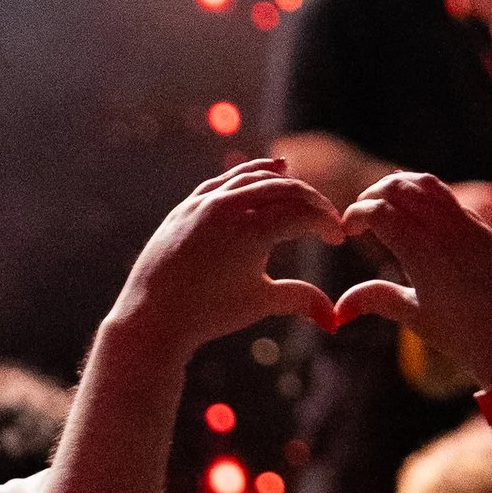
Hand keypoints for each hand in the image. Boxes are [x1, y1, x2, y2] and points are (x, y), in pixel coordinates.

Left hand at [102, 161, 343, 367]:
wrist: (153, 314)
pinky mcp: (189, 204)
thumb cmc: (210, 312)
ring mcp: (206, 202)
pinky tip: (265, 172)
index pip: (303, 215)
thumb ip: (301, 300)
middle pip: (284, 190)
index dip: (327, 224)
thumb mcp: (261, 302)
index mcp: (253, 231)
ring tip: (303, 191)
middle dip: (312, 202)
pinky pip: (226, 179)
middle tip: (327, 219)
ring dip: (284, 182)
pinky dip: (250, 173)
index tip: (338, 239)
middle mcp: (230, 208)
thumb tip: (335, 320)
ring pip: (254, 178)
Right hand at [336, 170, 491, 389]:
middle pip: (400, 187)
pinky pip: (451, 199)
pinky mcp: (487, 230)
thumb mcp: (415, 316)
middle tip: (362, 216)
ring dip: (401, 188)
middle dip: (374, 194)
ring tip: (387, 209)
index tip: (346, 230)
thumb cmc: (463, 336)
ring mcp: (471, 226)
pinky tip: (419, 221)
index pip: (379, 210)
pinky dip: (426, 198)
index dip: (355, 214)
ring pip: (429, 185)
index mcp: (424, 253)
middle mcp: (448, 231)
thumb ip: (375, 299)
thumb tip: (337, 309)